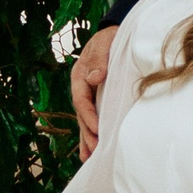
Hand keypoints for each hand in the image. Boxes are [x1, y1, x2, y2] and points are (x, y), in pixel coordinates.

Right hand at [71, 26, 116, 155]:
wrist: (114, 33)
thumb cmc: (109, 38)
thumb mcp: (104, 43)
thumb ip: (99, 59)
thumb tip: (95, 77)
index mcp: (79, 75)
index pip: (81, 100)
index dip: (88, 116)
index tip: (96, 129)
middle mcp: (81, 87)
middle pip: (82, 115)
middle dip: (87, 133)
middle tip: (94, 150)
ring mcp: (88, 94)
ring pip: (85, 120)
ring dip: (87, 138)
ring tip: (88, 158)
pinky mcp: (96, 98)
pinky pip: (92, 117)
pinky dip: (91, 133)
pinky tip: (92, 149)